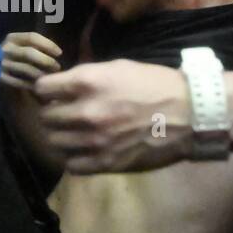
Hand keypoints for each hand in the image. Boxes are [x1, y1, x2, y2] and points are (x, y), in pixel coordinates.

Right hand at [0, 32, 61, 90]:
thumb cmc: (19, 60)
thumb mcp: (25, 48)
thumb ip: (37, 46)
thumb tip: (57, 51)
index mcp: (12, 38)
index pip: (32, 37)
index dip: (47, 44)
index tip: (59, 53)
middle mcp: (5, 49)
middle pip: (28, 52)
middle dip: (46, 60)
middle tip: (57, 67)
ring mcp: (1, 64)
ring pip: (25, 68)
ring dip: (41, 74)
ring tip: (50, 78)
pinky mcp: (0, 78)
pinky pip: (20, 82)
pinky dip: (32, 84)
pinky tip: (40, 87)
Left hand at [34, 60, 193, 172]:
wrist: (190, 114)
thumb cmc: (156, 85)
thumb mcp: (118, 68)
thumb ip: (86, 76)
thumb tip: (61, 85)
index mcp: (88, 82)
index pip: (42, 89)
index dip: (46, 91)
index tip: (53, 94)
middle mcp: (86, 111)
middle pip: (46, 118)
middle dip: (52, 115)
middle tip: (64, 115)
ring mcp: (94, 140)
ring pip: (55, 143)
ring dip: (61, 137)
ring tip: (74, 134)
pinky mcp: (106, 163)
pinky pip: (72, 164)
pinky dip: (74, 158)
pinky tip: (85, 151)